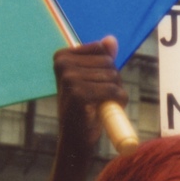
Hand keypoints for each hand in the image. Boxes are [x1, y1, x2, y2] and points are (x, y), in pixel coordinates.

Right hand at [54, 36, 127, 154]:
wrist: (76, 140)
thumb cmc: (85, 109)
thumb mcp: (92, 79)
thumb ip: (101, 58)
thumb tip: (111, 40)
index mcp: (62, 56)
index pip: (101, 49)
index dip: (107, 69)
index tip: (95, 84)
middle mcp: (62, 64)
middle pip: (109, 62)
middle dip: (113, 81)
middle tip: (100, 99)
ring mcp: (69, 78)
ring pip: (113, 76)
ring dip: (116, 93)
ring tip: (101, 105)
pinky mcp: (78, 93)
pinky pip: (113, 90)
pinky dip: (118, 101)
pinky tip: (106, 110)